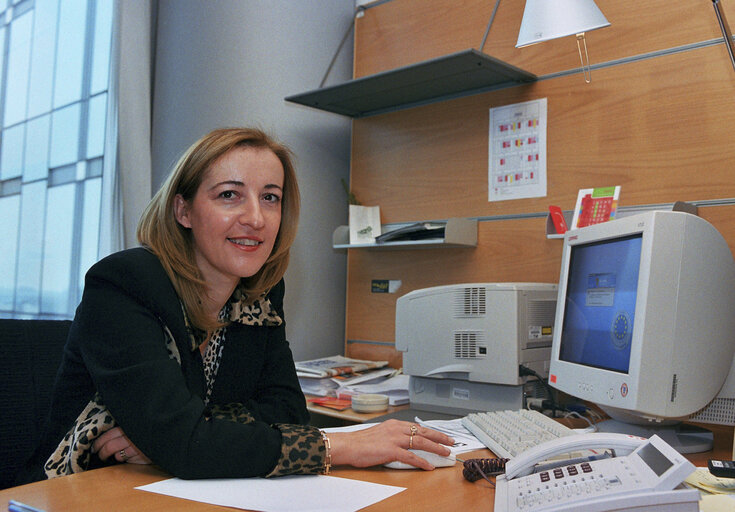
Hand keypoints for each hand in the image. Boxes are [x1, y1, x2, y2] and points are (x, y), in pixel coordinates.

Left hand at [92, 426, 151, 464]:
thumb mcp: (135, 424)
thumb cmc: (148, 429)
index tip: (95, 447)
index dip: (98, 443)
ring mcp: (137, 449)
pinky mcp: (142, 458)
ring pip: (117, 456)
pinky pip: (127, 460)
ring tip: (116, 454)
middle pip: (109, 448)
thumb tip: (105, 437)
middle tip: (100, 455)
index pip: (107, 436)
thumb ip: (123, 426)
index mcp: (127, 427)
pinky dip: (126, 458)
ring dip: (115, 456)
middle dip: (102, 453)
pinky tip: (129, 454)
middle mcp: (131, 437)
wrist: (165, 436)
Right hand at [326, 419, 453, 469]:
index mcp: (394, 424)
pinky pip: (411, 457)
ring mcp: (394, 439)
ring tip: (446, 453)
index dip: (432, 431)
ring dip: (436, 447)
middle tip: (451, 441)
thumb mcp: (380, 433)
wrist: (348, 445)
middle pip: (423, 432)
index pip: (418, 427)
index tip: (441, 435)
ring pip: (421, 442)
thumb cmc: (361, 442)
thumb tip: (404, 442)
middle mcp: (396, 429)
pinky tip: (428, 466)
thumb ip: (393, 436)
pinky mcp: (391, 450)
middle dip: (439, 437)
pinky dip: (422, 462)